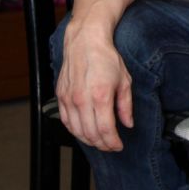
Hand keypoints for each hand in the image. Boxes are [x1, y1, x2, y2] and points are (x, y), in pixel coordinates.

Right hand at [56, 20, 133, 151]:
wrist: (85, 42)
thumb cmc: (106, 59)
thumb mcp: (124, 80)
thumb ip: (125, 105)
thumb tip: (128, 123)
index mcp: (100, 96)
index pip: (105, 129)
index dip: (112, 142)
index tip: (118, 146)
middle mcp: (82, 100)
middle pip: (90, 133)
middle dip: (102, 144)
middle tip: (110, 146)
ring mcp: (69, 99)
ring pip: (76, 130)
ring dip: (88, 140)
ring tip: (99, 142)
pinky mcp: (60, 96)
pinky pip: (65, 121)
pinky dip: (74, 131)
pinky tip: (83, 132)